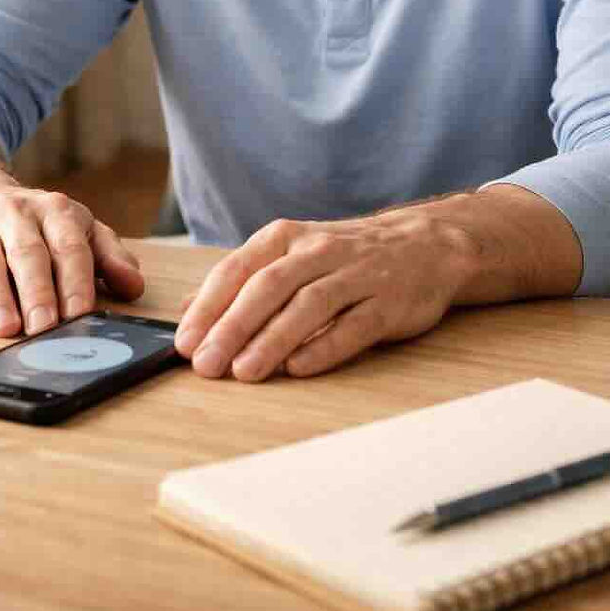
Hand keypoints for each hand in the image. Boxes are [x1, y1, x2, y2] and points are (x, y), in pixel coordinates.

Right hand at [0, 185, 143, 336]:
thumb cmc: (35, 226)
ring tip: (7, 329)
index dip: (76, 281)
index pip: (69, 246)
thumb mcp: (77, 230)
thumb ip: (109, 257)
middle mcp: (14, 213)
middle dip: (37, 291)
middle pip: (27, 253)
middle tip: (44, 327)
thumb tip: (135, 286)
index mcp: (54, 210)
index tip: (81, 314)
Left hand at [173, 208, 478, 380]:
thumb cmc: (345, 256)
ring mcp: (357, 275)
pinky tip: (299, 368)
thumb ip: (241, 279)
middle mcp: (318, 251)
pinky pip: (353, 325)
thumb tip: (184, 310)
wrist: (425, 245)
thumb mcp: (290, 254)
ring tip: (244, 372)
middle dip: (233, 327)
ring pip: (308, 306)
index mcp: (287, 238)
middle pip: (269, 287)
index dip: (208, 306)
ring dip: (273, 340)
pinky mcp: (388, 302)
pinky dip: (325, 347)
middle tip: (206, 364)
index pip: (238, 269)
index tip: (184, 343)